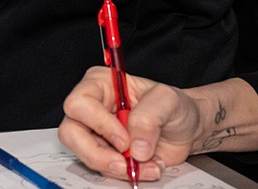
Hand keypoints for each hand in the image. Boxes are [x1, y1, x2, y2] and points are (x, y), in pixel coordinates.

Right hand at [58, 66, 207, 181]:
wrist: (186, 129)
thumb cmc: (173, 107)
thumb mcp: (167, 101)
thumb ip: (149, 118)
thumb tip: (135, 147)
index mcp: (99, 84)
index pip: (79, 104)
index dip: (99, 124)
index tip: (125, 140)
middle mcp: (91, 108)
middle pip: (71, 133)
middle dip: (98, 154)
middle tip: (126, 163)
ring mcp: (95, 133)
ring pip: (84, 155)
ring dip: (116, 167)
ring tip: (146, 166)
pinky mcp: (104, 153)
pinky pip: (102, 169)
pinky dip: (125, 174)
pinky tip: (147, 168)